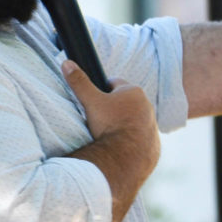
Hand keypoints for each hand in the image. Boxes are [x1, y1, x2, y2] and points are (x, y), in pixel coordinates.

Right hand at [62, 60, 159, 221]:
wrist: (126, 157)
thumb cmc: (109, 126)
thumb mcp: (90, 102)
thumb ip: (79, 82)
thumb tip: (67, 63)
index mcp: (134, 92)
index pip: (115, 84)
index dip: (102, 91)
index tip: (95, 101)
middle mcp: (147, 106)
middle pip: (125, 102)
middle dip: (114, 108)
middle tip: (99, 118)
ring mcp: (152, 125)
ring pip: (134, 119)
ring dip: (124, 123)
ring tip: (109, 134)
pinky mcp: (153, 142)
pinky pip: (140, 137)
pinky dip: (131, 139)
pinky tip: (120, 146)